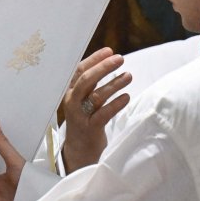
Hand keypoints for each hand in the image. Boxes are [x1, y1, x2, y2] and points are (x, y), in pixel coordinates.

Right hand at [60, 47, 130, 172]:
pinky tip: (126, 97)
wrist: (78, 150)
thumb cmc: (84, 121)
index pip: (80, 70)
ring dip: (114, 84)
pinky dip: (116, 104)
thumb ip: (90, 85)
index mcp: (71, 92)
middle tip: (120, 59)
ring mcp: (80, 115)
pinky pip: (104, 114)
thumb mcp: (83, 100)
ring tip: (129, 76)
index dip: (94, 59)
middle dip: (103, 67)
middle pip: (86, 80)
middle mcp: (73, 101)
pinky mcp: (90, 128)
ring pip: (96, 96)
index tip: (109, 50)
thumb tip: (105, 63)